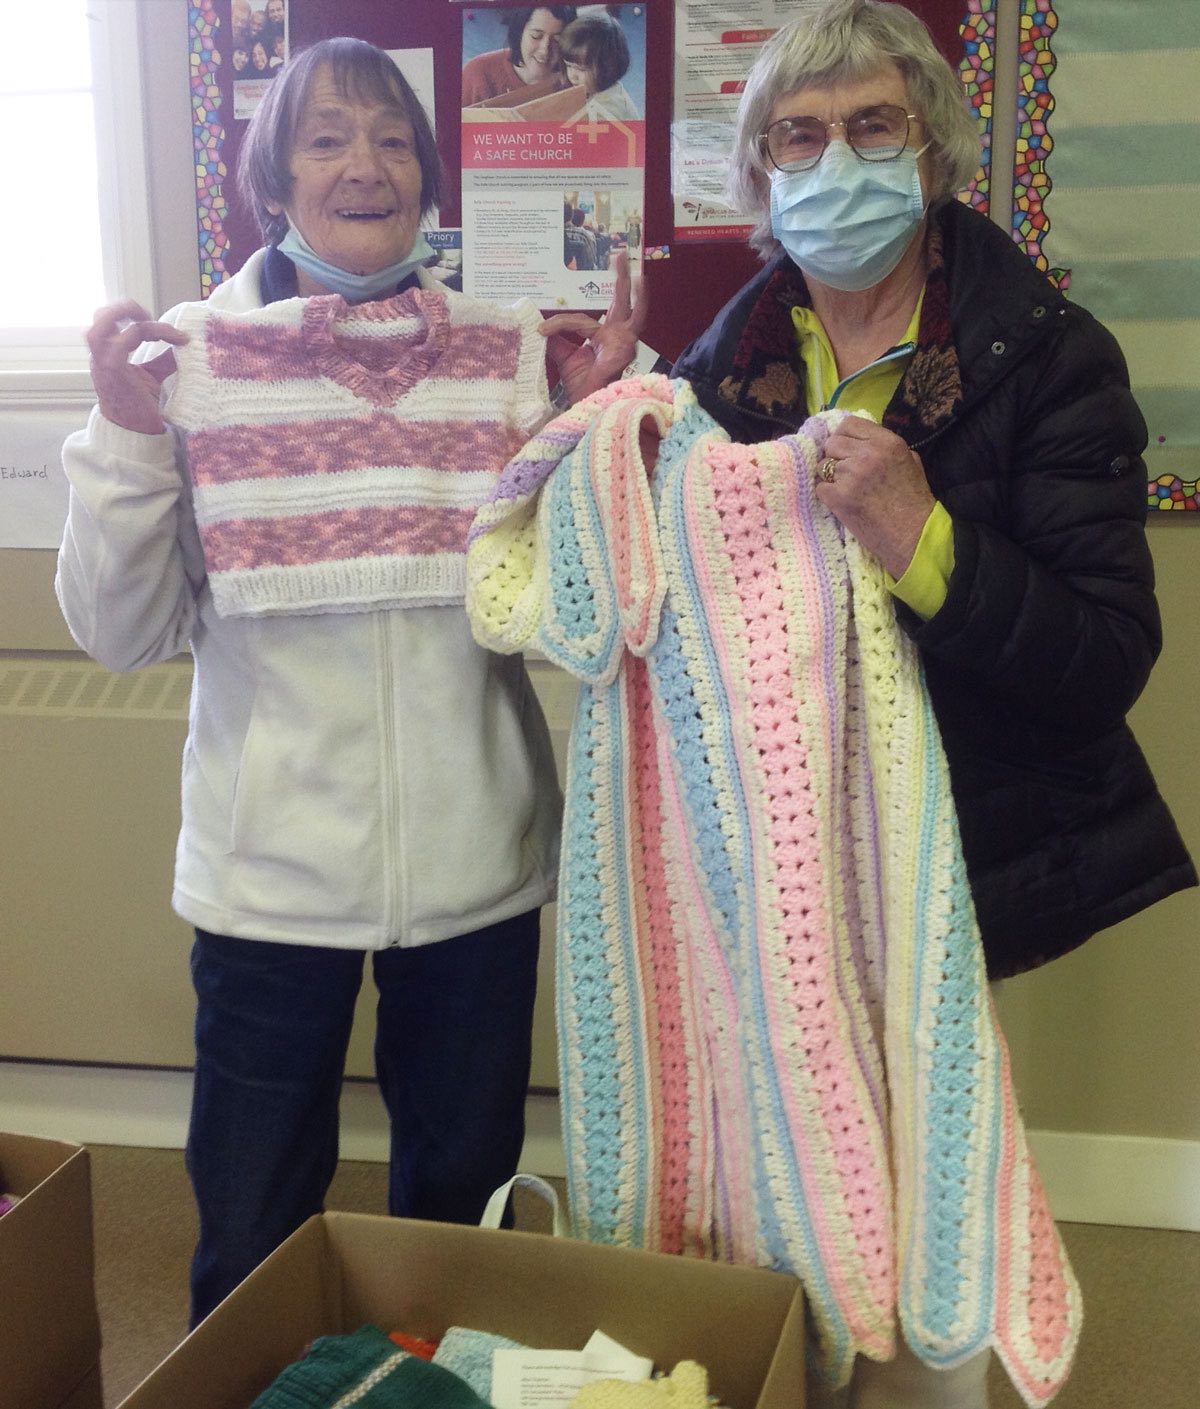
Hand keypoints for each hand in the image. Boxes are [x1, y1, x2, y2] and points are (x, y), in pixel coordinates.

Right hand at [86, 300, 188, 434]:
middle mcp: (101, 355)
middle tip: (149, 314)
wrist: (135, 433)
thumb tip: (183, 346)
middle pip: (100, 317)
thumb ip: (163, 360)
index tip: (173, 332)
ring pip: (101, 324)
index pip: (113, 323)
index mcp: (107, 354)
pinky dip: (145, 333)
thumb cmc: (141, 406)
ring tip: (149, 318)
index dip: (140, 319)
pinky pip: (121, 341)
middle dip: (125, 308)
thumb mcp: (153, 377)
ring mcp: (103, 362)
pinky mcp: (112, 370)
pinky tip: (167, 338)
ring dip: (125, 314)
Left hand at [538, 252, 648, 405]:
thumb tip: (541, 322)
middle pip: (620, 303)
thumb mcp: (563, 356)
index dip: (560, 323)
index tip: (542, 328)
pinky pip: (615, 326)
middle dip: (620, 280)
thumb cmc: (581, 385)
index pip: (582, 320)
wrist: (585, 404)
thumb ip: (557, 339)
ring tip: (630, 264)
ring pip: (630, 309)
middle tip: (620, 254)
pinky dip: (637, 304)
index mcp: (603, 337)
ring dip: (631, 287)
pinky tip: (642, 283)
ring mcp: (625, 342)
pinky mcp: (626, 348)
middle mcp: (617, 336)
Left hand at [814, 416, 935, 576]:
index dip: (844, 436)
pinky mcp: (838, 496)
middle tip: (845, 472)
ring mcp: (851, 475)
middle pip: (832, 442)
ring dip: (830, 476)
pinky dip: (827, 495)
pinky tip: (843, 503)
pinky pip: (820, 487)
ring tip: (847, 489)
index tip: (846, 450)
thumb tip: (861, 440)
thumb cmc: (914, 501)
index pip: (849, 424)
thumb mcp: (910, 461)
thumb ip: (884, 447)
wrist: (912, 536)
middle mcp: (868, 453)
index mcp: (887, 442)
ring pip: (823, 465)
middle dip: (835, 456)